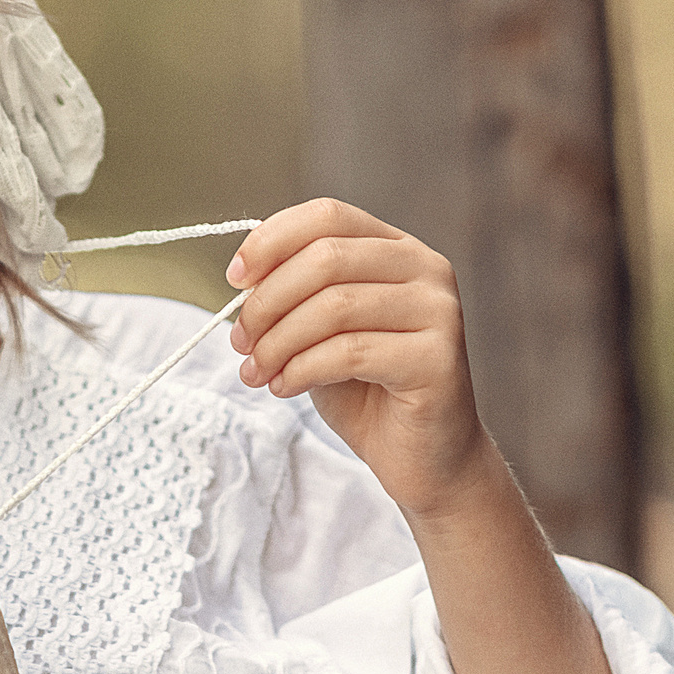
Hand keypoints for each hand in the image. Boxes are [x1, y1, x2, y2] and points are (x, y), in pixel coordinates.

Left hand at [227, 199, 494, 523]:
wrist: (423, 458)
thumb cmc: (367, 392)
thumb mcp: (318, 333)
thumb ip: (292, 298)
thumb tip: (244, 281)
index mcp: (396, 249)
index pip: (328, 215)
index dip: (272, 240)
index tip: (235, 279)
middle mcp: (426, 269)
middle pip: (326, 257)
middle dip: (268, 301)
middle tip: (240, 342)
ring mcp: (439, 311)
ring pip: (334, 306)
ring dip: (278, 342)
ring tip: (257, 372)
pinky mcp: (438, 359)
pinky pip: (350, 352)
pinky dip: (303, 370)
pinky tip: (285, 387)